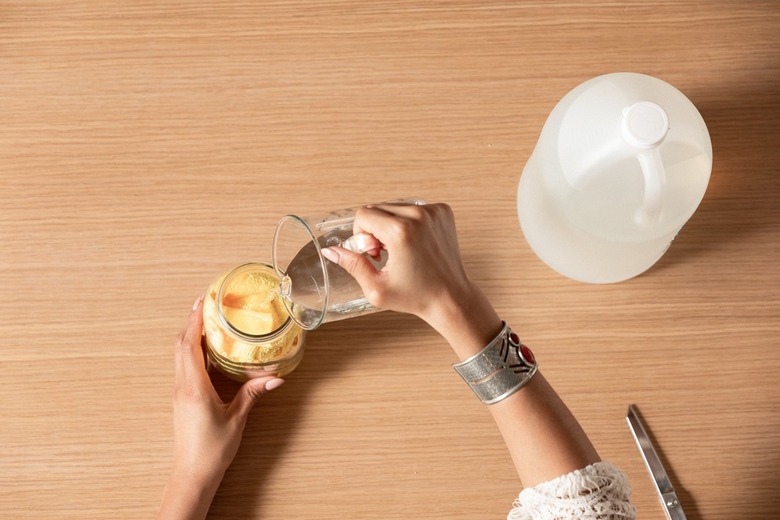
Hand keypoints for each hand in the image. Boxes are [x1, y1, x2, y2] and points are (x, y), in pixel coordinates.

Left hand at [158, 296, 284, 519]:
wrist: (192, 474)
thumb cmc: (212, 450)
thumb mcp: (237, 419)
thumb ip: (252, 395)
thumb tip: (275, 378)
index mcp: (194, 388)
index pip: (189, 345)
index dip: (194, 321)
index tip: (203, 301)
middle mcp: (182, 386)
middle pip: (181, 345)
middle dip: (191, 321)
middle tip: (205, 302)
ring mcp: (180, 392)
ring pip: (180, 355)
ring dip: (190, 334)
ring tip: (205, 318)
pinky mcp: (182, 398)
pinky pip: (184, 366)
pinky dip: (191, 350)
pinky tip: (206, 348)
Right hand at [321, 203, 466, 317]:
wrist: (451, 298)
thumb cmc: (416, 296)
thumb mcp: (376, 287)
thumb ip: (352, 264)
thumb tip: (330, 250)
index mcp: (400, 231)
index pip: (363, 214)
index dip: (361, 235)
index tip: (375, 254)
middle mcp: (418, 215)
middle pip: (378, 208)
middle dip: (375, 229)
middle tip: (386, 253)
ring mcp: (434, 211)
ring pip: (395, 207)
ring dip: (391, 225)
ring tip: (401, 250)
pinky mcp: (443, 211)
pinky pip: (414, 208)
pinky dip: (409, 222)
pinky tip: (415, 244)